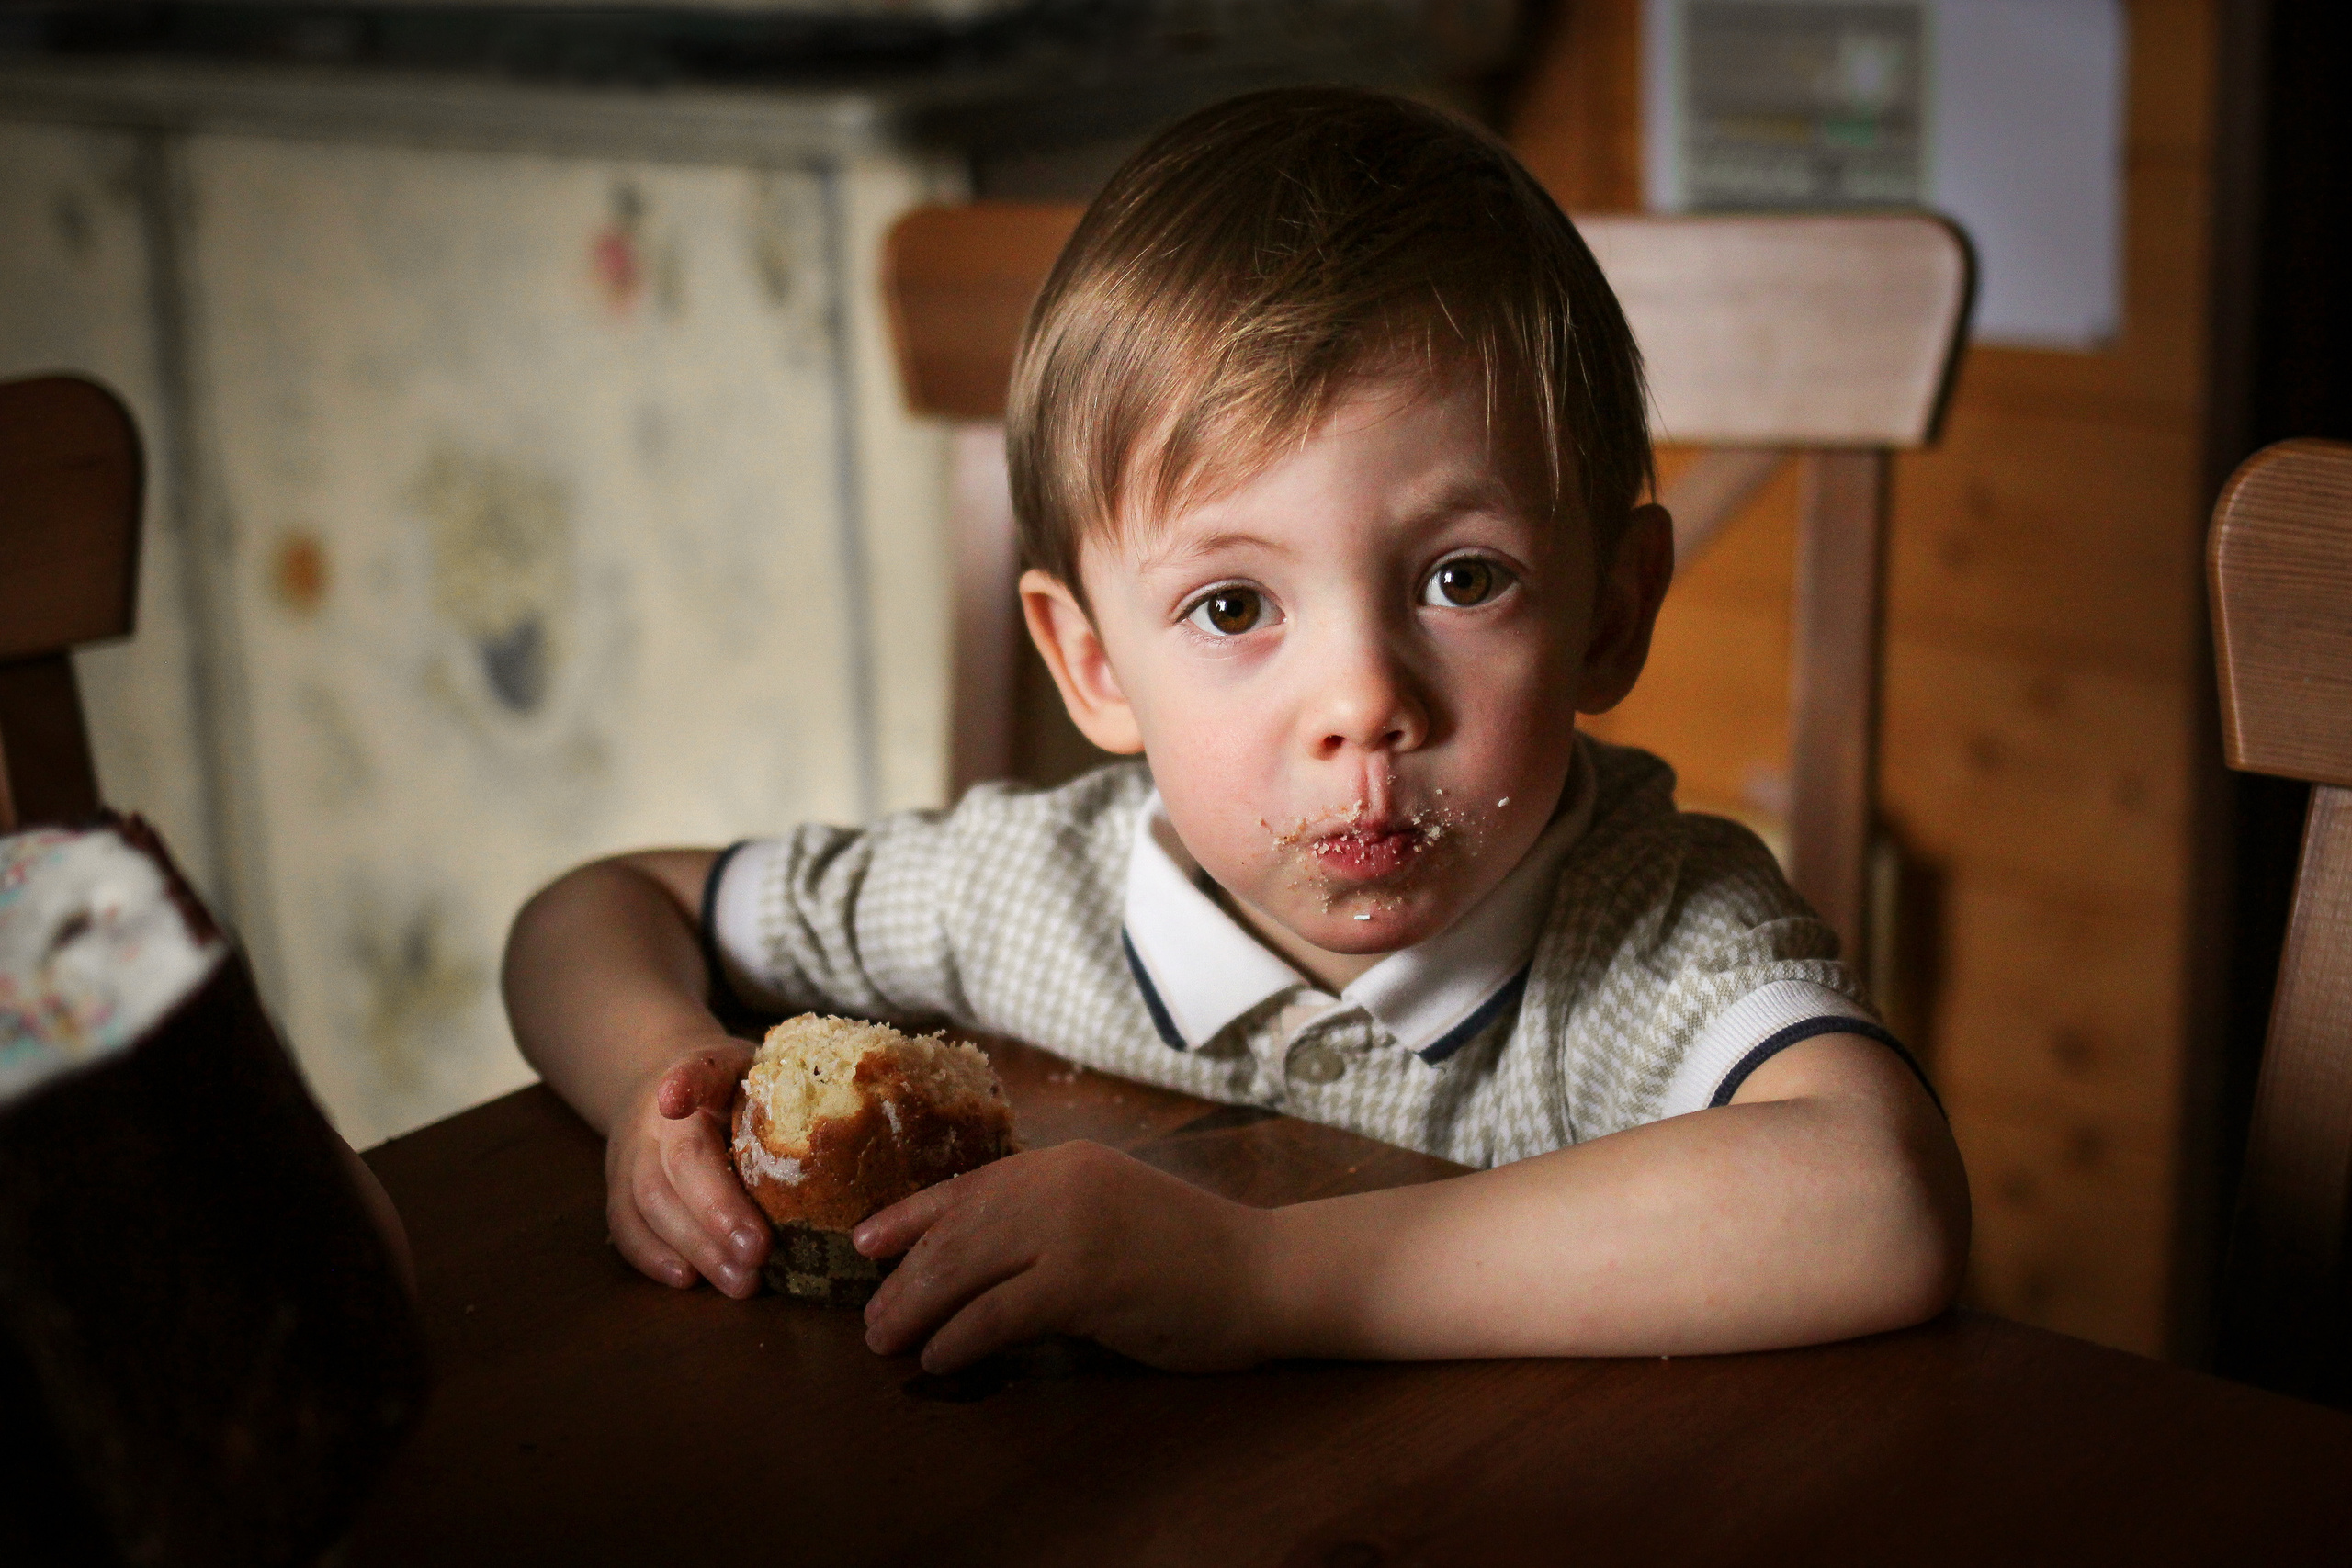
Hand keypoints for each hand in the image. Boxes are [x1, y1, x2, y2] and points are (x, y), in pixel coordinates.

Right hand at [605, 1036, 770, 1297]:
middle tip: (759, 1255)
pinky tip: (687, 1280)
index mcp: (702, 1072)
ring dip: (695, 1246)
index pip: (694, 1074)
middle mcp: (657, 1113)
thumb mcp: (765, 1073)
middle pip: (679, 1160)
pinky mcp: (616, 1185)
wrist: (660, 1085)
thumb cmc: (733, 1087)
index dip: (684, 1086)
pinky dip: (652, 1256)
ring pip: (648, 1200)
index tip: (675, 1100)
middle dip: (717, 1212)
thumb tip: (853, 1142)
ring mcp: (630, 1149)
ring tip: (739, 1281)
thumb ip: (794, 1098)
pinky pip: (624, 1223)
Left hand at [854, 1141, 1275, 1373]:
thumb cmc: (1191, 1252)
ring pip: (965, 1269)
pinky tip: (940, 1360)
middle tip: (871, 1320)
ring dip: (917, 1311)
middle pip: (955, 1232)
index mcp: (1064, 1164)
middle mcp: (1060, 1184)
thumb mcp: (1111, 1211)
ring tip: (888, 1343)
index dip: (908, 1217)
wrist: (1267, 1271)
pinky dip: (960, 1339)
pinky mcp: (1085, 1280)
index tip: (866, 1245)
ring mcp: (1072, 1229)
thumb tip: (976, 1258)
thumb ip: (1051, 1220)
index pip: (966, 1187)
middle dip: (903, 1278)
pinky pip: (1000, 1313)